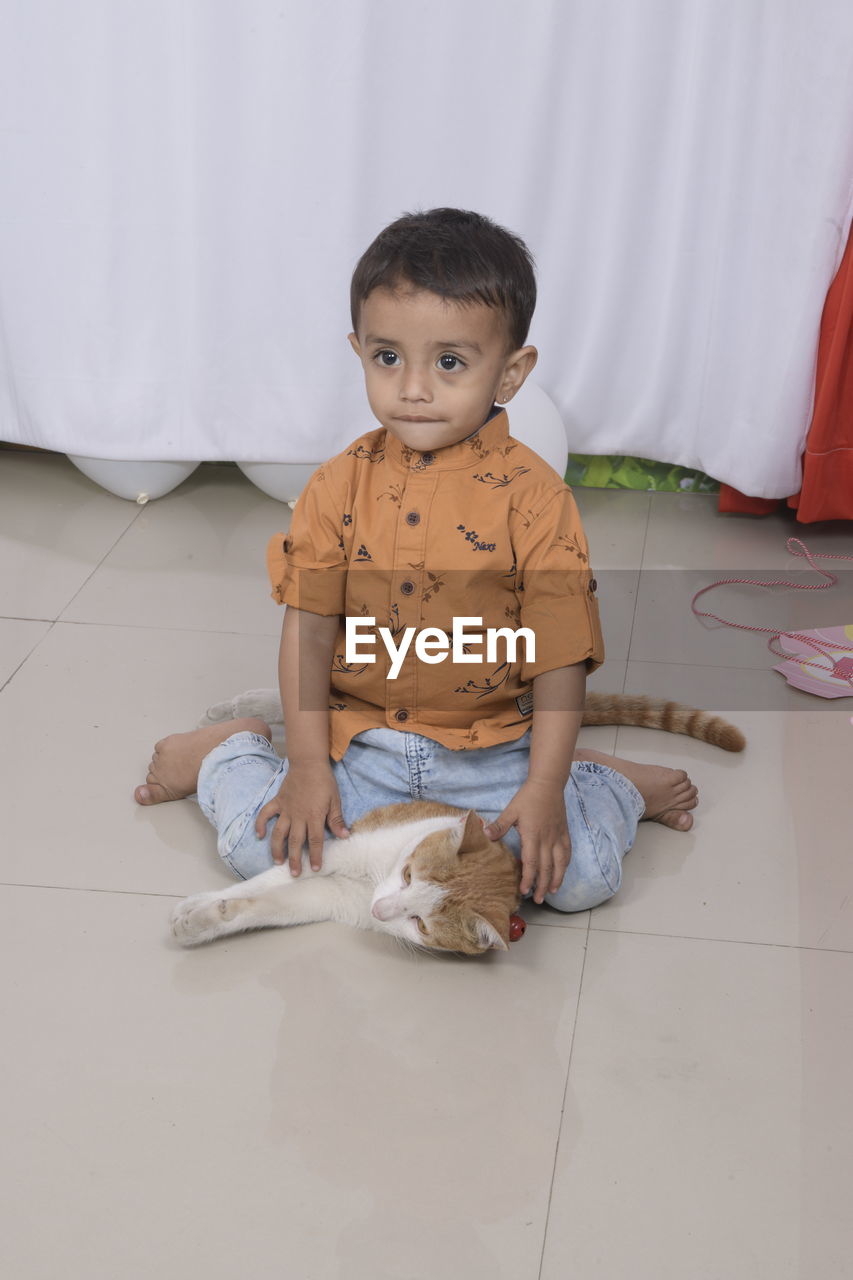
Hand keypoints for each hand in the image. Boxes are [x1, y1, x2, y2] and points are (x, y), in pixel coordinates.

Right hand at [255, 760, 348, 874]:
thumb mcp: (335, 800)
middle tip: (294, 873)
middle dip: (295, 859)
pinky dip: (260, 824)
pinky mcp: (277, 801)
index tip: (315, 869)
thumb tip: (344, 836)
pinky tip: (259, 835)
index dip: (316, 856)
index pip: (315, 841)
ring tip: (278, 861)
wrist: (308, 762)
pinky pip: (266, 814)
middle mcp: (298, 816)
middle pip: (295, 842)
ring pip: (279, 833)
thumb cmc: (324, 781)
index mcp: (314, 816)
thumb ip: (336, 819)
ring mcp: (286, 809)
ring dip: (277, 848)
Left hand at [483, 779, 571, 903]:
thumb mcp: (511, 810)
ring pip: (560, 863)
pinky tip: (562, 871)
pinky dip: (565, 864)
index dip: (528, 879)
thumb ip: (500, 825)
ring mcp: (558, 836)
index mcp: (533, 836)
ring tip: (553, 891)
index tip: (524, 891)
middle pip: (546, 868)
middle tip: (539, 900)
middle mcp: (547, 840)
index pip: (531, 863)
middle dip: (542, 886)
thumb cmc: (528, 797)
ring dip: (557, 878)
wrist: (548, 783)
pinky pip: (567, 852)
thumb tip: (485, 835)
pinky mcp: (564, 832)